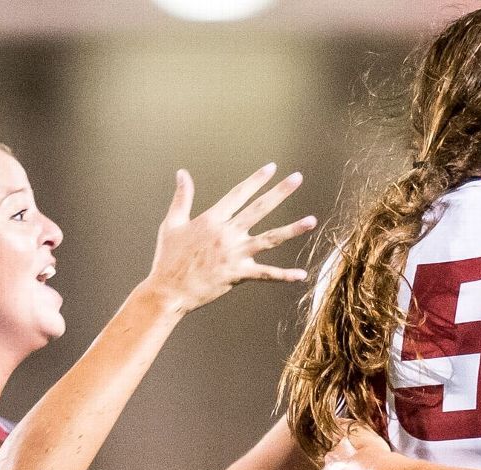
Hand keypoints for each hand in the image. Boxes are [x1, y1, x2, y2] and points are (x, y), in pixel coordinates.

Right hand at [146, 164, 315, 313]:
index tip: (272, 168)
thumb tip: (182, 173)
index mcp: (212, 219)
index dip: (256, 180)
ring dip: (292, 229)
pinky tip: (301, 275)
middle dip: (280, 192)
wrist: (168, 290)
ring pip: (270, 239)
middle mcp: (227, 233)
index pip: (238, 194)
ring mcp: (234, 254)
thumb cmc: (168, 258)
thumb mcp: (172, 223)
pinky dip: (284, 275)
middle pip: (259, 208)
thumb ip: (182, 197)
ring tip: (313, 220)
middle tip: (297, 178)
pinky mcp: (238, 274)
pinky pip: (266, 274)